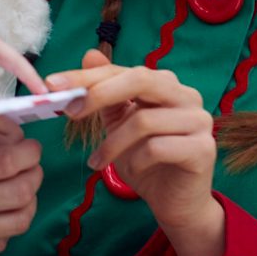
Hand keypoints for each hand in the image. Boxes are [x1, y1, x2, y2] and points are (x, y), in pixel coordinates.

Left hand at [46, 50, 223, 255]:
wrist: (175, 202)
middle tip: (70, 112)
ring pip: (144, 120)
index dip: (87, 75)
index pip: (123, 70)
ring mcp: (199, 121)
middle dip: (99, 94)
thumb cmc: (145, 159)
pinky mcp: (203, 149)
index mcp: (165, 84)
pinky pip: (158, 148)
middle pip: (140, 80)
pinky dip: (135, 160)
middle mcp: (186, 96)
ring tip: (96, 162)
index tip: (52, 84)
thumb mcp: (118, 123)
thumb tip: (89, 53)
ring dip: (112, 144)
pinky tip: (130, 170)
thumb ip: (106, 92)